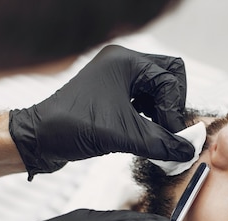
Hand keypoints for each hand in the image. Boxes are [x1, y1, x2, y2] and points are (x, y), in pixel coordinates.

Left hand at [9, 45, 194, 178]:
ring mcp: (115, 79)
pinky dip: (150, 117)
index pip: (169, 80)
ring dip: (162, 113)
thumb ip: (160, 143)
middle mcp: (121, 65)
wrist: (39, 139)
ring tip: (160, 136)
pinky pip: (142, 101)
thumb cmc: (72, 128)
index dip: (175, 110)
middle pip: (167, 78)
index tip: (175, 137)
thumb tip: (187, 152)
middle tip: (171, 129)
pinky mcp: (111, 95)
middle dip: (172, 105)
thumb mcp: (124, 136)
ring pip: (155, 90)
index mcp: (125, 62)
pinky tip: (148, 135)